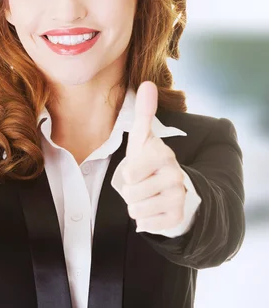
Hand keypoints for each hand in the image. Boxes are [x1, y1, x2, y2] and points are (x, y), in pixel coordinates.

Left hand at [121, 81, 185, 232]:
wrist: (173, 189)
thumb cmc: (150, 161)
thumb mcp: (144, 138)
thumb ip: (144, 112)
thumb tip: (148, 82)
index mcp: (163, 156)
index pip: (130, 175)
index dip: (128, 175)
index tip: (139, 169)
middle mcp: (175, 176)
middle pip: (130, 195)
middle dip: (130, 192)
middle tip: (142, 185)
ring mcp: (178, 198)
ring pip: (136, 211)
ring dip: (136, 207)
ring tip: (147, 196)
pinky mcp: (177, 218)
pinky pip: (146, 225)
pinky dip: (145, 220)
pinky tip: (155, 209)